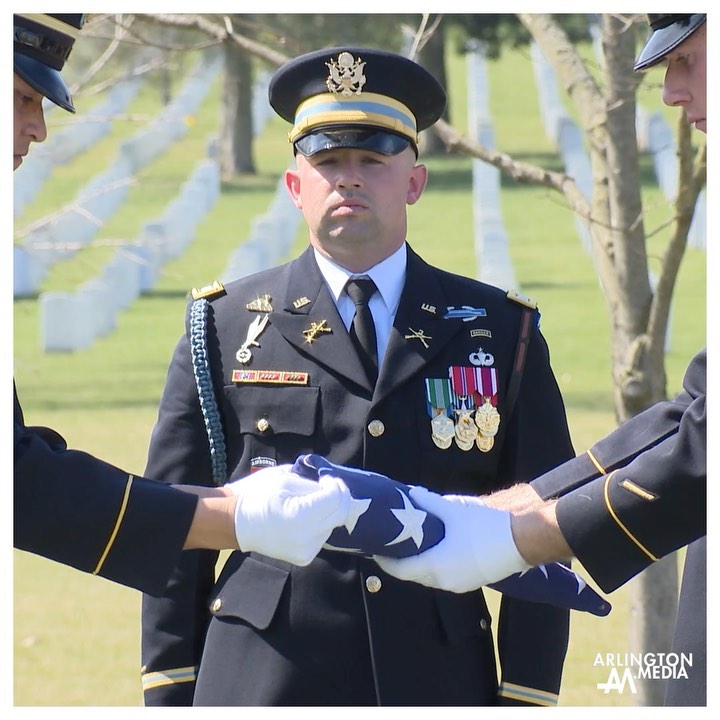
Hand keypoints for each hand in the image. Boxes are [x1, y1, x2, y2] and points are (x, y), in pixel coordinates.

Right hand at [226, 465, 350, 565]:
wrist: (234, 523)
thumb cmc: (256, 495)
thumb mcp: (285, 479)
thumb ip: (313, 484)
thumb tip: (333, 487)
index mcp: (300, 516)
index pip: (336, 499)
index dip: (336, 485)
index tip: (326, 478)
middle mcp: (307, 538)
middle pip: (340, 514)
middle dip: (338, 497)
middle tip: (326, 485)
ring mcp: (306, 551)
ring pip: (333, 525)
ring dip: (329, 511)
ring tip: (311, 502)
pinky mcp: (305, 558)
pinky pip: (323, 536)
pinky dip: (320, 524)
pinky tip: (305, 518)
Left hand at [374, 486, 529, 592]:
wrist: (522, 539)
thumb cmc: (485, 524)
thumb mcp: (452, 509)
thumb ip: (427, 502)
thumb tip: (409, 494)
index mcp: (435, 566)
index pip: (399, 569)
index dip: (384, 559)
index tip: (373, 547)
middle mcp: (444, 581)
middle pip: (412, 574)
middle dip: (399, 560)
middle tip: (389, 541)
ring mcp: (459, 584)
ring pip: (428, 576)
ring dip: (417, 563)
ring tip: (409, 543)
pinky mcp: (471, 582)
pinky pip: (443, 576)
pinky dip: (433, 564)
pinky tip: (433, 548)